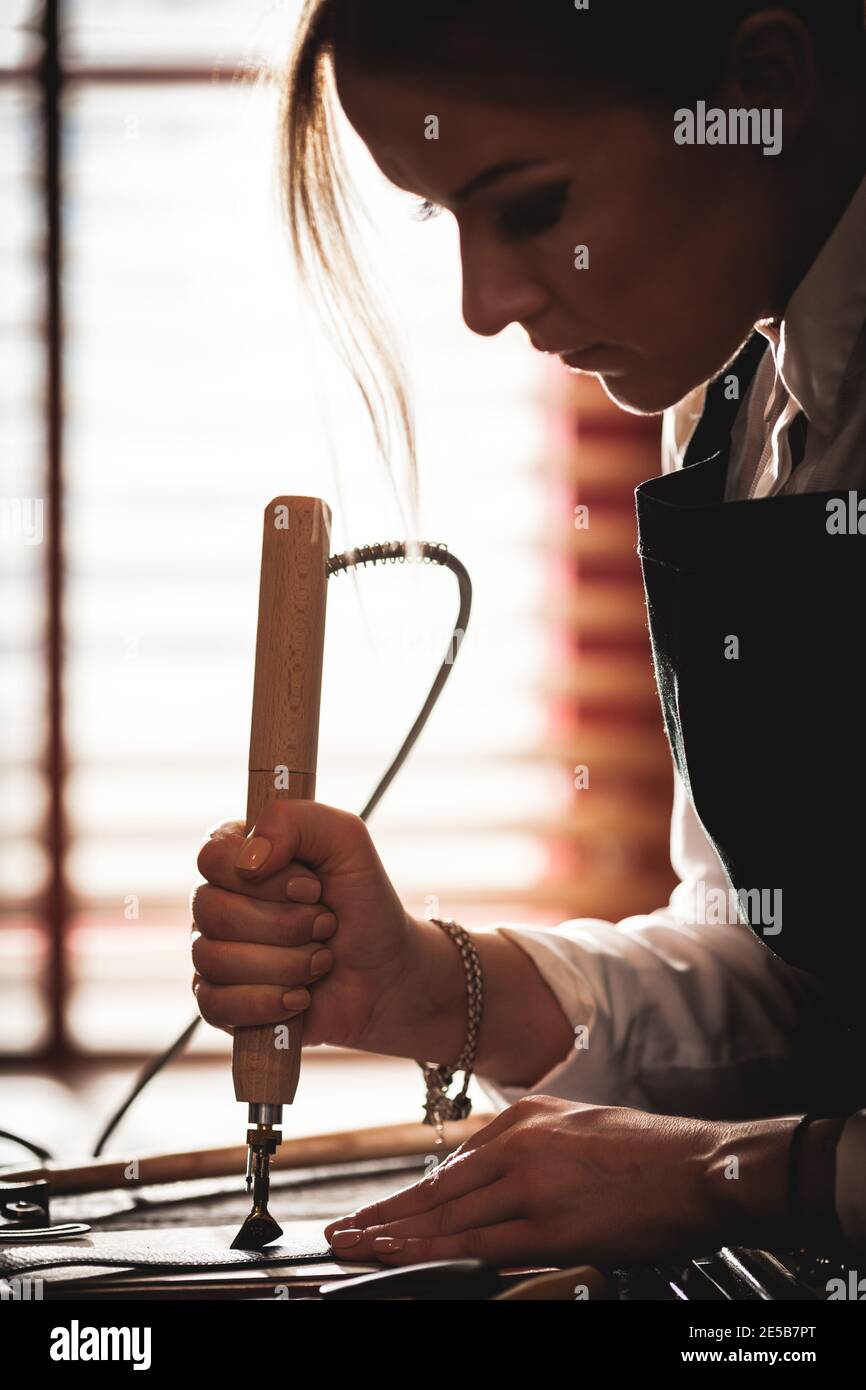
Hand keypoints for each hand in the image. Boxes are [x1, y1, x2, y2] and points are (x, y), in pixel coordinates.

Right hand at [191, 800, 445, 1054]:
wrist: (386, 974)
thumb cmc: (363, 903)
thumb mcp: (347, 841)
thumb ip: (297, 820)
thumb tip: (248, 860)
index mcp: (238, 856)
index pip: (212, 856)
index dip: (266, 878)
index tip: (312, 887)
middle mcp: (216, 901)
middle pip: (212, 910)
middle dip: (286, 924)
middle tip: (325, 924)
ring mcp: (212, 953)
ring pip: (215, 959)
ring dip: (287, 964)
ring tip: (320, 960)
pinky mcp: (218, 1002)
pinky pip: (215, 1005)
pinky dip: (269, 1002)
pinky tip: (300, 997)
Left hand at [324, 1096, 798, 1266]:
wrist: (702, 1166)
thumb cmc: (652, 1155)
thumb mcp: (579, 1127)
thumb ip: (533, 1150)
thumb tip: (495, 1180)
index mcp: (526, 1119)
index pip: (452, 1165)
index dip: (409, 1194)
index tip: (378, 1210)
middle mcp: (519, 1144)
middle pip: (438, 1189)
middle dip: (386, 1215)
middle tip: (344, 1230)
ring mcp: (530, 1183)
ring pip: (447, 1216)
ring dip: (396, 1236)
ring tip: (358, 1248)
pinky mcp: (549, 1222)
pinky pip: (478, 1243)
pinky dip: (434, 1252)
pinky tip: (403, 1258)